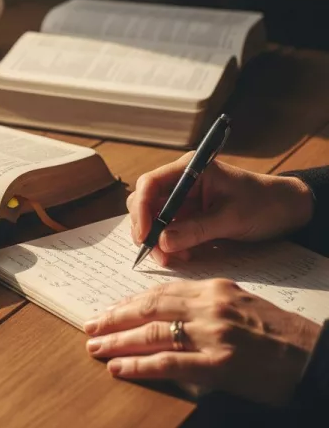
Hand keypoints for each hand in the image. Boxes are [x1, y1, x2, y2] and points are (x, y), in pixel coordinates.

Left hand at [85, 279, 320, 404]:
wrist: (315, 357)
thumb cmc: (279, 334)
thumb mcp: (240, 304)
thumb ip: (204, 304)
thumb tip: (168, 312)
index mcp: (213, 289)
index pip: (159, 292)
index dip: (129, 302)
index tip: (109, 310)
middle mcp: (208, 307)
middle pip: (148, 308)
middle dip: (114, 318)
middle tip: (90, 325)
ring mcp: (212, 335)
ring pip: (152, 333)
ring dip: (117, 341)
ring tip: (95, 347)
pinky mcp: (218, 365)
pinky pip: (168, 363)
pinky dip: (139, 365)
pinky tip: (118, 367)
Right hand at [127, 155, 314, 265]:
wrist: (287, 210)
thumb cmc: (264, 204)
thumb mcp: (232, 217)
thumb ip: (197, 229)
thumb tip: (163, 242)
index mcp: (190, 169)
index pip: (150, 184)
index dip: (141, 209)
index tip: (145, 235)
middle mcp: (181, 182)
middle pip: (145, 202)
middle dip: (147, 228)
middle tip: (157, 253)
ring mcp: (183, 199)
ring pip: (154, 219)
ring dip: (158, 240)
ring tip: (174, 258)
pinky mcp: (188, 216)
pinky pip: (169, 231)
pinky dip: (170, 245)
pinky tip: (184, 255)